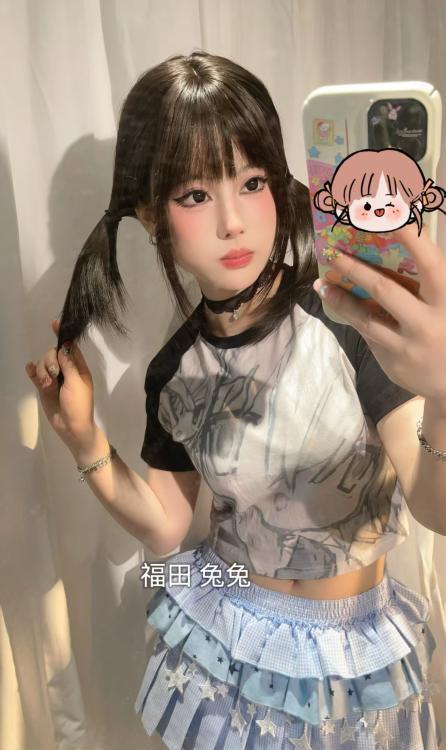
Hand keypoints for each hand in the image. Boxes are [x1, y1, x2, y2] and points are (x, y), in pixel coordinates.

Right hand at [25, 320, 96, 448]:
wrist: (71, 428)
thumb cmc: (79, 406)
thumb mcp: (76, 383)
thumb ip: (69, 365)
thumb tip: (64, 347)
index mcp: (78, 368)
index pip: (71, 347)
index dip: (63, 335)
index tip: (55, 324)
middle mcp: (66, 371)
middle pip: (53, 354)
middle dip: (50, 360)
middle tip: (53, 374)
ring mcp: (54, 379)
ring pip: (43, 364)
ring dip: (42, 371)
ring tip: (47, 384)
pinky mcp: (44, 388)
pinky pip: (35, 374)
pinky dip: (32, 371)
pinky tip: (30, 370)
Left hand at [313, 223, 445, 401]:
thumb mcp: (445, 301)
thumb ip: (428, 280)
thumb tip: (392, 244)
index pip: (429, 263)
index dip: (410, 237)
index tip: (388, 212)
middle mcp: (429, 322)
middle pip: (385, 291)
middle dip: (356, 269)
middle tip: (333, 252)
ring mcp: (408, 345)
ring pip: (366, 318)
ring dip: (341, 298)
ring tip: (322, 283)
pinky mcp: (393, 361)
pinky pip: (367, 333)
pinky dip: (350, 315)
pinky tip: (335, 299)